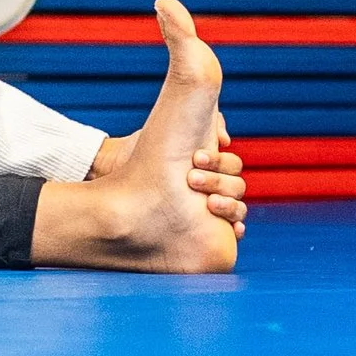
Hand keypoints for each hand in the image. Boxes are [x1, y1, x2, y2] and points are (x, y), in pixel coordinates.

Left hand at [91, 113, 244, 230]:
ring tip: (210, 204)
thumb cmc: (144, 150)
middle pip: (236, 187)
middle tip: (192, 178)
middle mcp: (213, 186)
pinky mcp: (201, 228)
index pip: (232, 166)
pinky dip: (236, 230)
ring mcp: (208, 209)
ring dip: (229, 206)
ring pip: (237, 209)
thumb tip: (223, 136)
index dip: (220, 163)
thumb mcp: (170, 128)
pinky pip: (229, 232)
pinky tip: (233, 230)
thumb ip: (199, 123)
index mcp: (211, 165)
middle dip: (218, 182)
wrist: (118, 172)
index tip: (196, 157)